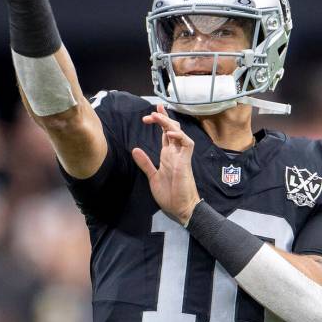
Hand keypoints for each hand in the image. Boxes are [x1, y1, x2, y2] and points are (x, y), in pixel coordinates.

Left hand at [132, 104, 200, 225]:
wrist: (181, 209)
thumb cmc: (170, 194)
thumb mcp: (153, 177)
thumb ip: (145, 163)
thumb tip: (135, 149)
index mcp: (168, 155)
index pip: (165, 133)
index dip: (160, 121)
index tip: (152, 112)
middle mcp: (175, 153)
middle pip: (172, 129)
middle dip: (163, 118)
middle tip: (152, 111)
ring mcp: (181, 156)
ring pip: (178, 133)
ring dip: (168, 123)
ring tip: (157, 117)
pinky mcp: (185, 162)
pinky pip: (187, 144)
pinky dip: (180, 136)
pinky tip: (170, 133)